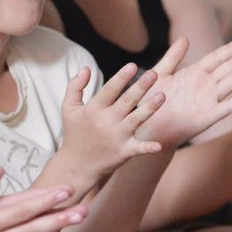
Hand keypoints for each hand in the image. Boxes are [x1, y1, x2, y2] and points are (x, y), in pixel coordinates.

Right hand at [59, 65, 164, 180]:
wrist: (76, 165)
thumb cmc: (74, 133)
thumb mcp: (68, 108)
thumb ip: (75, 86)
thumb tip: (86, 68)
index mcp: (94, 109)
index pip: (110, 89)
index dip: (121, 77)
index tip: (132, 65)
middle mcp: (106, 121)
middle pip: (126, 101)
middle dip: (140, 86)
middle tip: (154, 73)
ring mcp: (116, 137)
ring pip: (136, 119)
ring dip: (150, 108)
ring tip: (162, 95)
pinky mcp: (123, 152)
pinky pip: (138, 148)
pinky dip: (148, 147)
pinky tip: (159, 145)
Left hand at [139, 37, 231, 146]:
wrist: (149, 127)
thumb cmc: (152, 100)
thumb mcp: (161, 74)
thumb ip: (173, 57)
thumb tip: (185, 38)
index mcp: (194, 74)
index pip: (217, 58)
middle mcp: (205, 85)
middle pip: (230, 67)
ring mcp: (209, 100)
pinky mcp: (208, 117)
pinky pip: (226, 107)